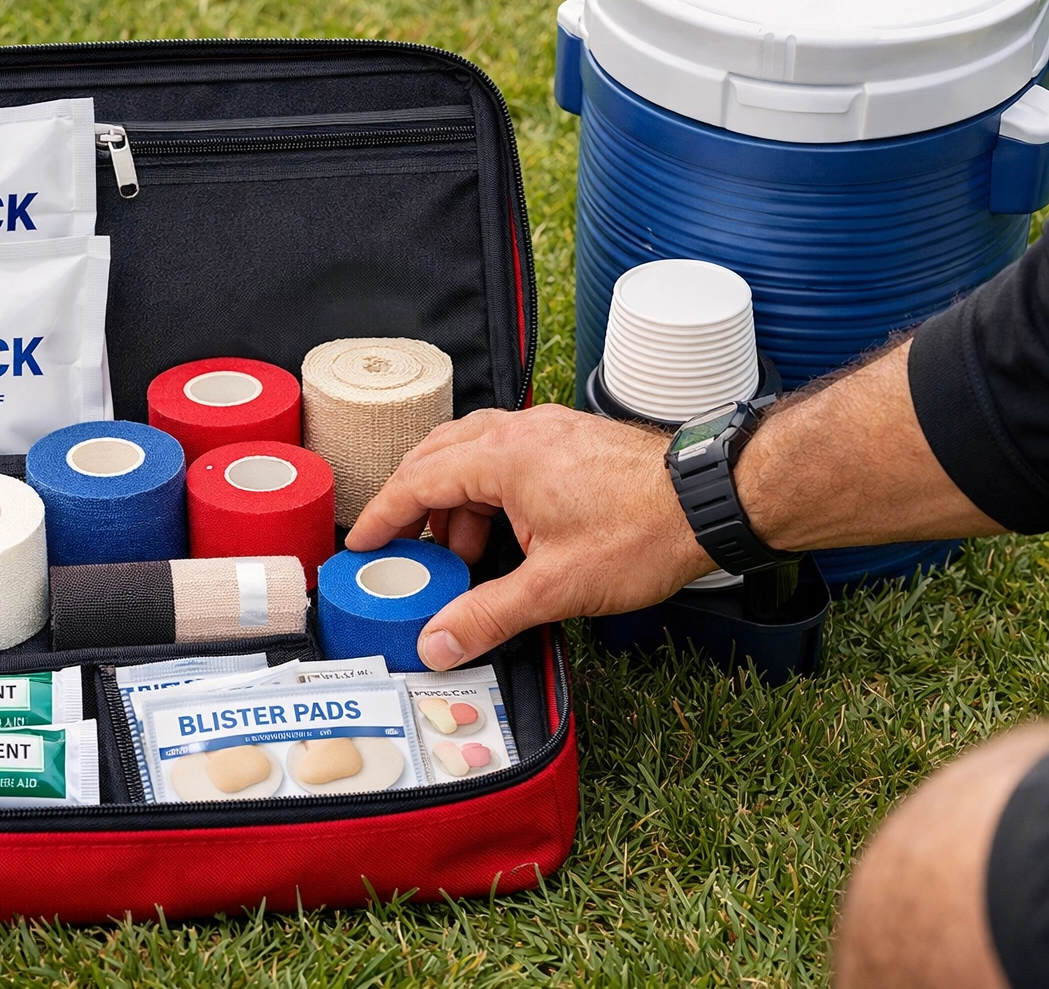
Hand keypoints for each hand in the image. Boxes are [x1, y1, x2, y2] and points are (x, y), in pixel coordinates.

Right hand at [346, 405, 714, 669]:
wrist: (713, 500)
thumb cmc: (643, 531)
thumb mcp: (556, 586)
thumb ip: (487, 615)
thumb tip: (437, 644)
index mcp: (504, 455)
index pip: (419, 480)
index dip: (384, 516)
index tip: (362, 544)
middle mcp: (520, 431)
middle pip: (438, 455)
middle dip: (414, 503)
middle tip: (401, 548)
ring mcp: (548, 430)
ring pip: (473, 451)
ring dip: (455, 498)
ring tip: (461, 551)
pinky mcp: (572, 439)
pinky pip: (508, 454)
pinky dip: (489, 489)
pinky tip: (505, 531)